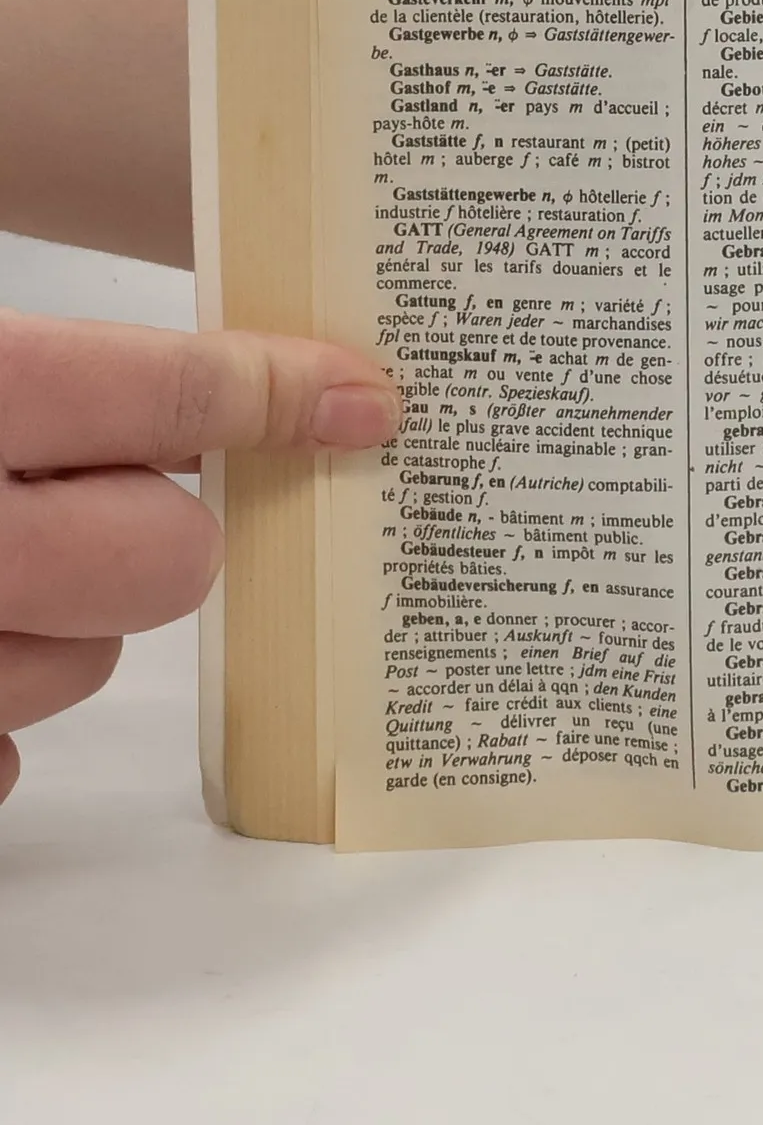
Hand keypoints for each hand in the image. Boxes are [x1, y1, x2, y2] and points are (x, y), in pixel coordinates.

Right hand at [0, 314, 398, 804]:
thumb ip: (69, 373)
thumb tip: (223, 390)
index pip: (175, 393)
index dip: (285, 396)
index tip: (365, 405)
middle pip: (172, 558)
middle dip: (165, 534)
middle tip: (111, 502)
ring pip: (88, 665)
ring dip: (65, 624)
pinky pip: (2, 751)